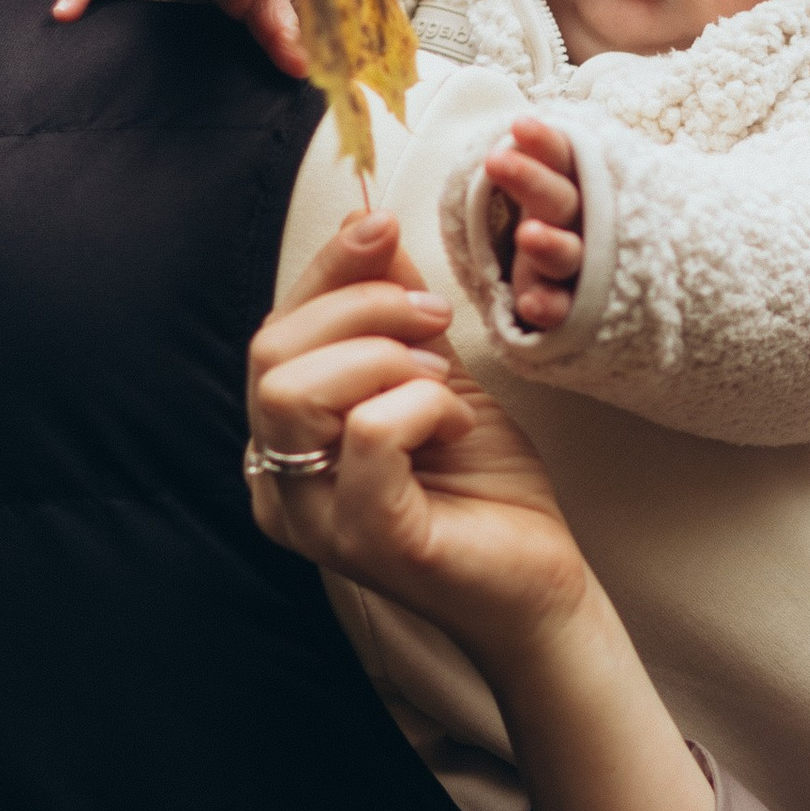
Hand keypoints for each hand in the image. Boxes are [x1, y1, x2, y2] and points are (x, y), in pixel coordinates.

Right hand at [249, 215, 714, 810]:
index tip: (382, 227)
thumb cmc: (482, 488)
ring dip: (383, 355)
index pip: (272, 336)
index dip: (325, 272)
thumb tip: (372, 226)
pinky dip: (418, 405)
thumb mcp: (433, 378)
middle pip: (269, 356)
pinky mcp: (370, 539)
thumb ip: (394, 317)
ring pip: (299, 390)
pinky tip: (454, 423)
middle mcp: (281, 488)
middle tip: (435, 318)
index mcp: (285, 447)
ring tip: (443, 376)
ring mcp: (316, 520)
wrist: (540, 584)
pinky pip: (368, 435)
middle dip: (358, 307)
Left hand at [482, 116, 583, 332]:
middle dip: (532, 181)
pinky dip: (549, 306)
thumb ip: (542, 162)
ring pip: (568, 255)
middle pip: (561, 200)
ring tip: (527, 234)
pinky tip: (528, 304)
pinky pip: (564, 308)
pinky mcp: (574, 307)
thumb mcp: (554, 187)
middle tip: (496, 161)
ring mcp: (581, 267)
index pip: (562, 157)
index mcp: (576, 186)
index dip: (543, 142)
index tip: (519, 124)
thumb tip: (514, 128)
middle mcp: (583, 223)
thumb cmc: (564, 221)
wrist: (616, 278)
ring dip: (549, 245)